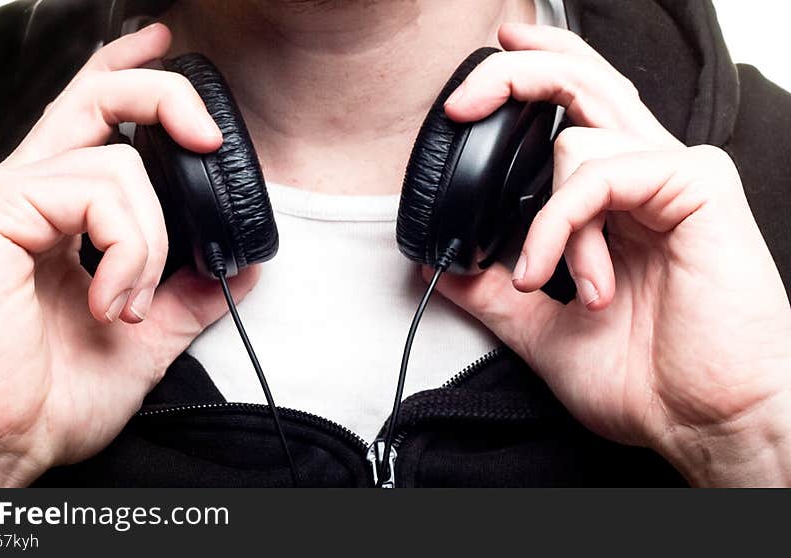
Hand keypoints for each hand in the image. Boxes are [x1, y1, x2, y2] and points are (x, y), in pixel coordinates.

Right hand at [0, 24, 257, 486]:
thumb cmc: (52, 396)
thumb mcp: (146, 337)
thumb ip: (188, 293)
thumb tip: (241, 264)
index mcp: (58, 210)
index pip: (93, 116)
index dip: (130, 72)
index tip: (168, 45)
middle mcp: (28, 189)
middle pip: (101, 98)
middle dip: (165, 97)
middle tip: (208, 139)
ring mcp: (6, 196)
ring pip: (119, 164)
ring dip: (150, 244)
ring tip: (126, 304)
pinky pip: (94, 193)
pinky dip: (125, 252)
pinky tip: (107, 301)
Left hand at [437, 23, 790, 485]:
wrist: (705, 421)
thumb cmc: (648, 379)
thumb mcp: (543, 328)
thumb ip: (494, 289)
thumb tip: (442, 265)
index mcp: (621, 198)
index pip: (577, 110)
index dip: (529, 80)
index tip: (470, 95)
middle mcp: (648, 174)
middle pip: (582, 83)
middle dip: (515, 75)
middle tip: (462, 103)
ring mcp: (676, 175)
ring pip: (578, 136)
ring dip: (544, 222)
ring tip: (552, 284)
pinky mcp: (697, 186)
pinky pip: (600, 174)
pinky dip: (561, 223)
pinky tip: (559, 274)